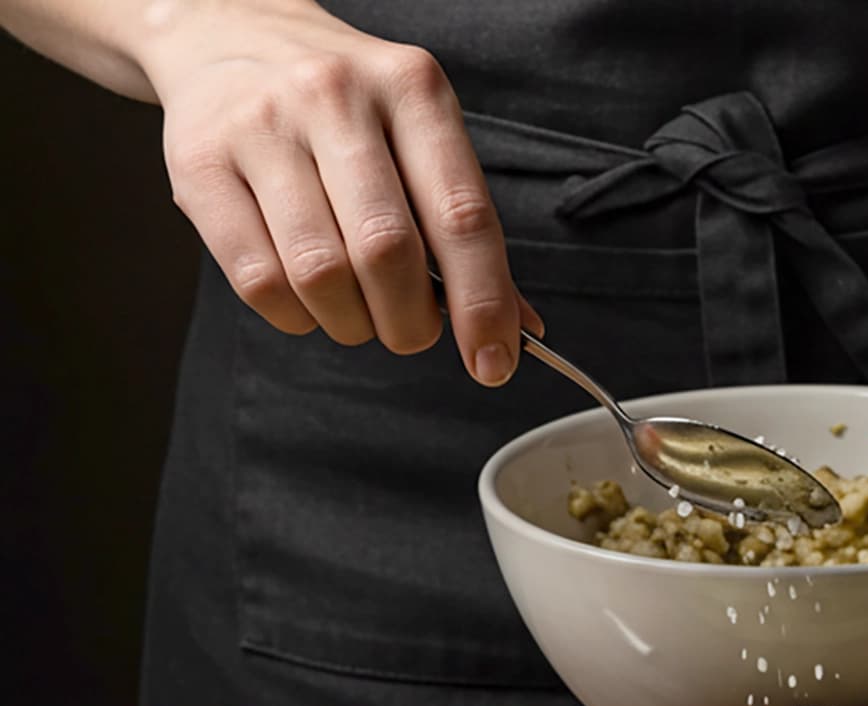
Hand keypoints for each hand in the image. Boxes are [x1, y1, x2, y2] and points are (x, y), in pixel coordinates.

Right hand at [139, 0, 539, 384]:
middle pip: (387, 250)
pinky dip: (295, 316)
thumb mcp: (418, 135)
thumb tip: (521, 327)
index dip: (483, 303)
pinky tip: (307, 302)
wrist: (228, 33)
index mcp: (412, 89)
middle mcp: (335, 96)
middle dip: (410, 321)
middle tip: (410, 332)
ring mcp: (261, 125)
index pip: (462, 216)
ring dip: (351, 323)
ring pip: (319, 273)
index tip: (493, 362)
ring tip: (358, 315)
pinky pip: (257, 279)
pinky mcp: (198, 162)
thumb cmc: (345, 107)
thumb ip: (465, 227)